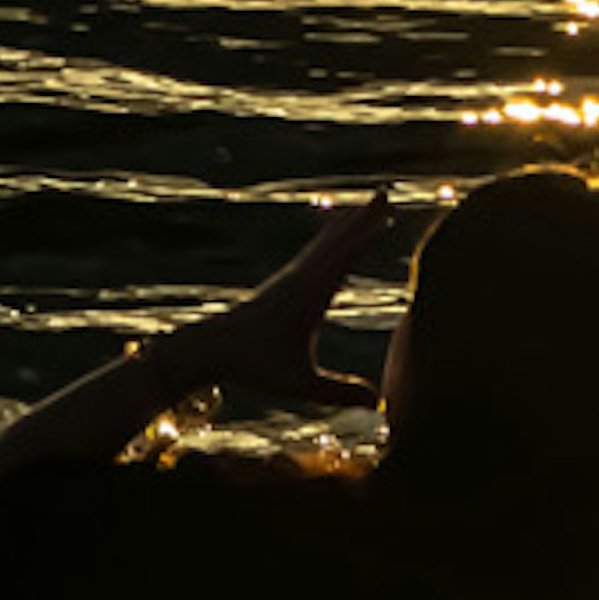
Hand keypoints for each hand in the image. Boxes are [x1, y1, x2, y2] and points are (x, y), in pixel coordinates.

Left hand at [192, 190, 400, 406]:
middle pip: (337, 240)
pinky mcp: (283, 284)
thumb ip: (339, 393)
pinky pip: (314, 252)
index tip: (388, 219)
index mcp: (308, 295)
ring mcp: (291, 278)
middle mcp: (300, 279)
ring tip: (364, 207)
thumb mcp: (299, 385)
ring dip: (347, 223)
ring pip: (324, 243)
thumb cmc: (254, 366)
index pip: (343, 260)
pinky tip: (331, 237)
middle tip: (384, 193)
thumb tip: (380, 406)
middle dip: (362, 217)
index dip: (366, 239)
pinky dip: (329, 237)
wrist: (210, 348)